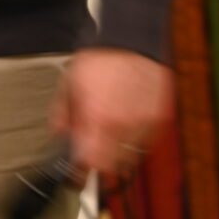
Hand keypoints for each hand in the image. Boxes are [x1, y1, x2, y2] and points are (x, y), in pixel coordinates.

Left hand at [50, 47, 173, 183]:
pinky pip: (146, 142)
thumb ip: (62, 119)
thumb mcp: (68, 87)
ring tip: (107, 136)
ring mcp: (145, 122)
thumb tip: (59, 141)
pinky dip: (134, 140)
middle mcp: (124, 125)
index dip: (80, 176)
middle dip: (99, 167)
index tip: (75, 179)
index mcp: (98, 118)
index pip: (90, 165)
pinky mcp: (159, 118)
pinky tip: (124, 125)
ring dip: (117, 155)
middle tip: (90, 159)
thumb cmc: (99, 60)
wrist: (131, 40)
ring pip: (131, 158)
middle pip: (112, 168)